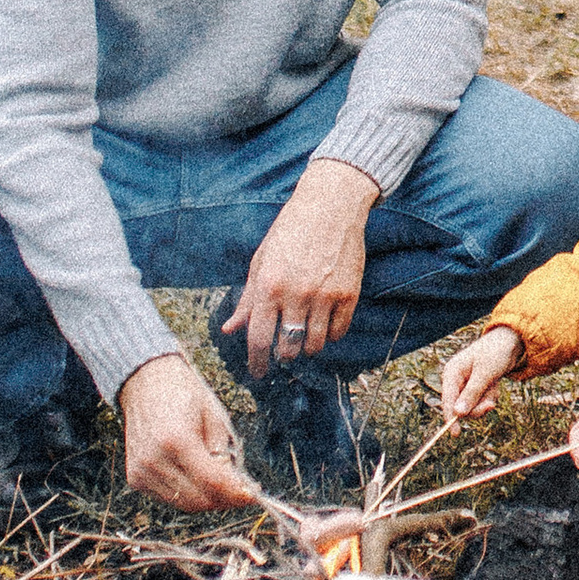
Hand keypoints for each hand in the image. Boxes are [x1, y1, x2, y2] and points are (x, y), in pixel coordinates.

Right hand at [118, 353, 254, 510]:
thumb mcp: (213, 416)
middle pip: (199, 499)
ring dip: (207, 499)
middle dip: (225, 499)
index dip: (236, 494)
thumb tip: (236, 486)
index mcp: (176, 440)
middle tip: (243, 492)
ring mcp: (141, 472)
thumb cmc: (182, 394)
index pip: (212, 482)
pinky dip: (188, 494)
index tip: (254, 496)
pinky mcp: (135, 478)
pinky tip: (199, 480)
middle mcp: (154, 461)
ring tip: (224, 485)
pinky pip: (169, 498)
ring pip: (184, 503)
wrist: (144, 381)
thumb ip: (223, 453)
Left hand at [222, 157, 376, 380]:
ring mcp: (325, 295)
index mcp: (269, 286)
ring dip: (306, 348)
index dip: (256, 362)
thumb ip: (248, 299)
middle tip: (283, 350)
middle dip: (283, 355)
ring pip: (314, 345)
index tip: (257, 373)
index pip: (259, 338)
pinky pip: (338, 332)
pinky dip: (329, 335)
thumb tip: (229, 329)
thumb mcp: (261, 262)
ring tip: (303, 338)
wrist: (330, 207)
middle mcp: (296, 294)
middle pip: (288, 348)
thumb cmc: (290, 232)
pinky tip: (323, 325)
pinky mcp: (349, 294)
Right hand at [441, 325, 522, 430]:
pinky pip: (481, 402)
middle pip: (461, 407)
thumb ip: (472, 393)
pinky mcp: (476, 388)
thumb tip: (458, 413)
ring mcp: (466, 385)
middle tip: (491, 405)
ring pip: (473, 407)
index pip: (448, 399)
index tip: (456, 433)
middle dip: (478, 407)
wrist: (511, 342)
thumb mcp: (485, 373)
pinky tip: (495, 385)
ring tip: (494, 386)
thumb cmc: (496, 352)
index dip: (450, 417)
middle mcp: (456, 380)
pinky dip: (490, 397)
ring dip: (486, 400)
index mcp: (452, 372)